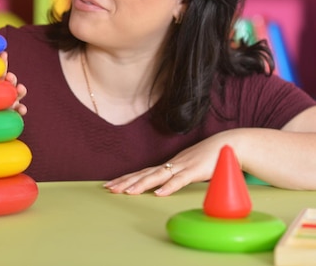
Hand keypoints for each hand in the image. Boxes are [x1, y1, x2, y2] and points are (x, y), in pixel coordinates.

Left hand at [0, 51, 26, 115]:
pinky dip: (22, 109)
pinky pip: (19, 110)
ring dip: (20, 90)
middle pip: (10, 80)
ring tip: (19, 88)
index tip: (3, 54)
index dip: (2, 61)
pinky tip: (22, 109)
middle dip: (11, 77)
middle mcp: (2, 90)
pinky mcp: (11, 112)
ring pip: (17, 93)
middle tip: (9, 77)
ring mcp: (8, 100)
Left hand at [104, 131, 237, 195]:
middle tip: (109, 188)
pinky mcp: (195, 171)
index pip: (143, 173)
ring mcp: (182, 167)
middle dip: (126, 181)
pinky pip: (180, 180)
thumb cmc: (209, 157)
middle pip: (144, 174)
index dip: (127, 178)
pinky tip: (158, 193)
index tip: (111, 184)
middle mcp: (172, 165)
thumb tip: (168, 187)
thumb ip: (179, 177)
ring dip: (141, 184)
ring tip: (127, 192)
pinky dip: (168, 187)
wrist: (229, 145)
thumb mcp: (189, 169)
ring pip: (157, 177)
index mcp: (169, 165)